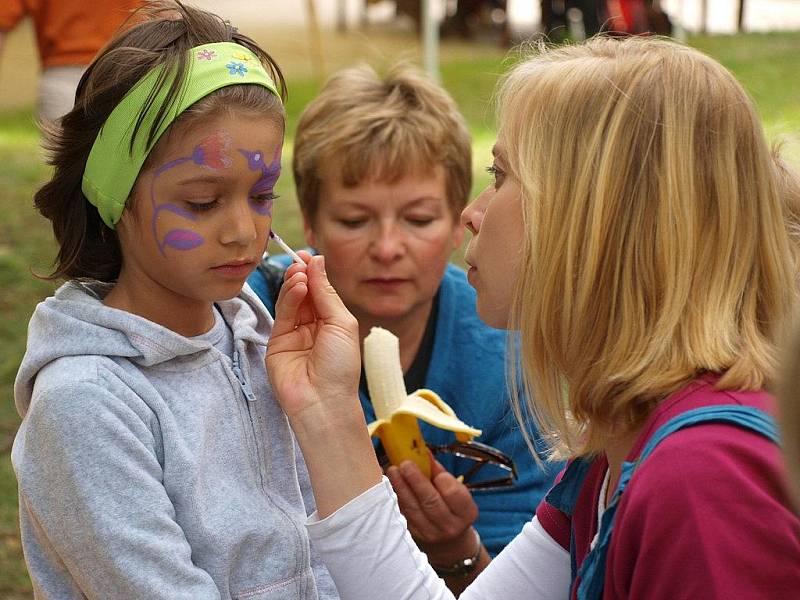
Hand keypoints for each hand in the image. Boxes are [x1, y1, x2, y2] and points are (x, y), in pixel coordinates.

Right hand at [266, 253, 359, 425]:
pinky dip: (288, 297)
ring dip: (295, 284)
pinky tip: (297, 287)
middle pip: (304, 293)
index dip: (315, 273)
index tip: (307, 255)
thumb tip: (317, 262)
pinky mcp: (277, 342)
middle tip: (300, 261)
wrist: (323, 400)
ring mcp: (294, 334)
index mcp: (333, 323)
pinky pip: (282, 314)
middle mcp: (313, 327)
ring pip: (291, 301)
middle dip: (302, 275)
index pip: (321, 291)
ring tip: (299, 274)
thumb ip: (326, 293)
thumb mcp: (342, 323)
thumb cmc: (341, 366)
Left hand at [386, 457, 478, 563]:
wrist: (449, 539)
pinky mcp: (415, 535)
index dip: (440, 477)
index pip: (453, 493)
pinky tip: (389, 484)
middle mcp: (450, 526)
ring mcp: (432, 534)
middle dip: (416, 480)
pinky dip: (395, 498)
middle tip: (405, 464)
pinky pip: (403, 514)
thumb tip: (423, 452)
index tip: (429, 464)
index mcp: (466, 512)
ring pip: (413, 509)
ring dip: (400, 488)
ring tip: (393, 471)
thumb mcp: (456, 491)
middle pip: (431, 502)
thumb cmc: (451, 505)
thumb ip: (440, 473)